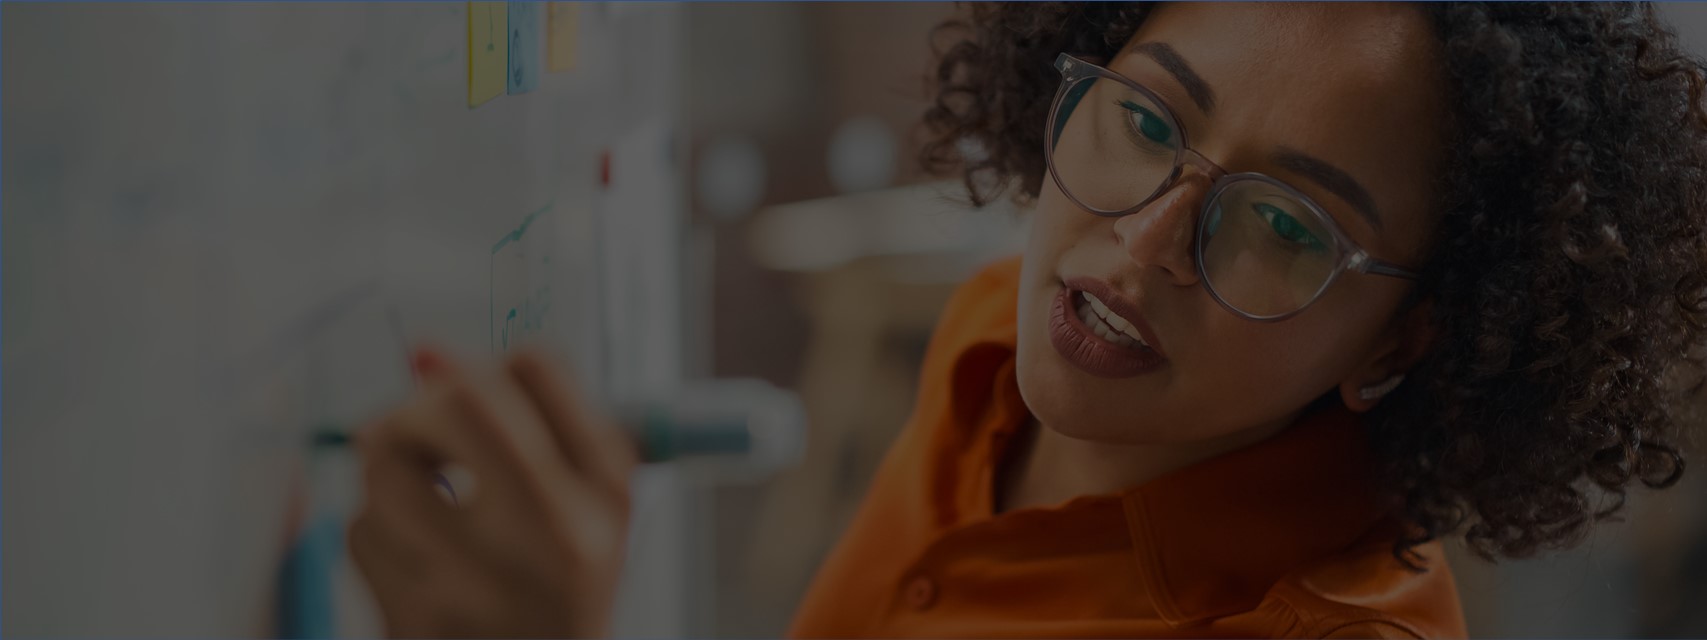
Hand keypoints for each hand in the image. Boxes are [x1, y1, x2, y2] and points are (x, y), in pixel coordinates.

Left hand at [347, 346, 637, 638]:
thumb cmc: (563, 586)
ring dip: (395, 463)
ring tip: (427, 496)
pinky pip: (363, 527)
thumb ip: (533, 415)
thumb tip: (423, 349)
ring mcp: (473, 579)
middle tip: (436, 432)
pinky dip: (381, 527)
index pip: (537, 369)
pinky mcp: (411, 617)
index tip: (493, 401)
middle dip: (432, 400)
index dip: (500, 370)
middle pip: (460, 400)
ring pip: (386, 456)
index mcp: (602, 498)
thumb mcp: (590, 501)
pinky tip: (417, 553)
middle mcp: (547, 535)